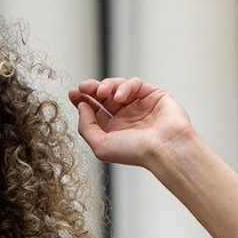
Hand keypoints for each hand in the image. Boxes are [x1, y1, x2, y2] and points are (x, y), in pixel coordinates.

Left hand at [68, 77, 194, 168]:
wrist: (164, 149)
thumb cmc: (136, 152)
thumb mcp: (101, 146)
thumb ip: (86, 127)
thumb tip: (81, 106)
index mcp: (113, 130)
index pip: (94, 110)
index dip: (82, 100)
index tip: (73, 93)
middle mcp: (126, 117)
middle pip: (103, 96)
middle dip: (90, 89)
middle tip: (82, 86)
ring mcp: (139, 105)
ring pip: (117, 87)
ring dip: (106, 86)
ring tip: (100, 91)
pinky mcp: (153, 94)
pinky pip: (135, 84)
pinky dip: (125, 87)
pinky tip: (119, 97)